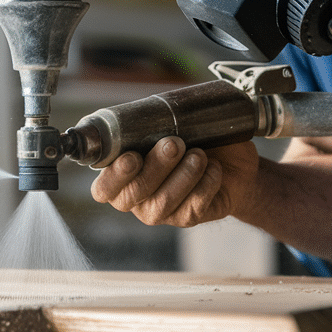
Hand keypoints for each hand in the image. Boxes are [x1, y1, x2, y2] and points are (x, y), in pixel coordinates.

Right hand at [89, 136, 259, 226]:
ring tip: (199, 154)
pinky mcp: (187, 218)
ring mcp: (160, 212)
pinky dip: (206, 182)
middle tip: (175, 143)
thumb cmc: (188, 139)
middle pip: (136, 192)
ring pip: (164, 201)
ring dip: (184, 174)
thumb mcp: (165, 128)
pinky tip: (213, 168)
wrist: (229, 161)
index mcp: (120, 178)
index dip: (115, 177)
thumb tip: (141, 114)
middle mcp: (135, 200)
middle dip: (157, 166)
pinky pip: (193, 205)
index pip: (103, 189)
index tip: (133, 156)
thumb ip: (146, 126)